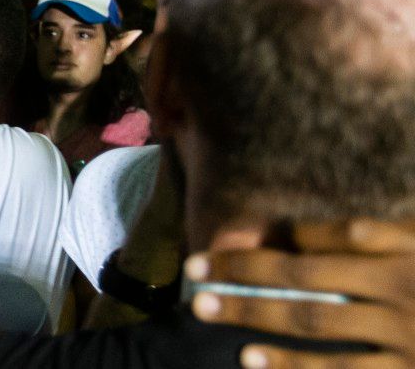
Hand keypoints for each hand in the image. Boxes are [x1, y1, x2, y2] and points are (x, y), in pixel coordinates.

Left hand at [188, 219, 414, 367]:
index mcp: (410, 246)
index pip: (338, 231)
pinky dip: (291, 365)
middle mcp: (402, 283)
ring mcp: (406, 333)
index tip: (237, 236)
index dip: (286, 234)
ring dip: (252, 312)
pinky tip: (249, 358)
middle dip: (245, 268)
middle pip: (307, 272)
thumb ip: (385, 238)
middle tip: (193, 268)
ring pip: (312, 319)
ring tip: (203, 307)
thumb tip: (298, 235)